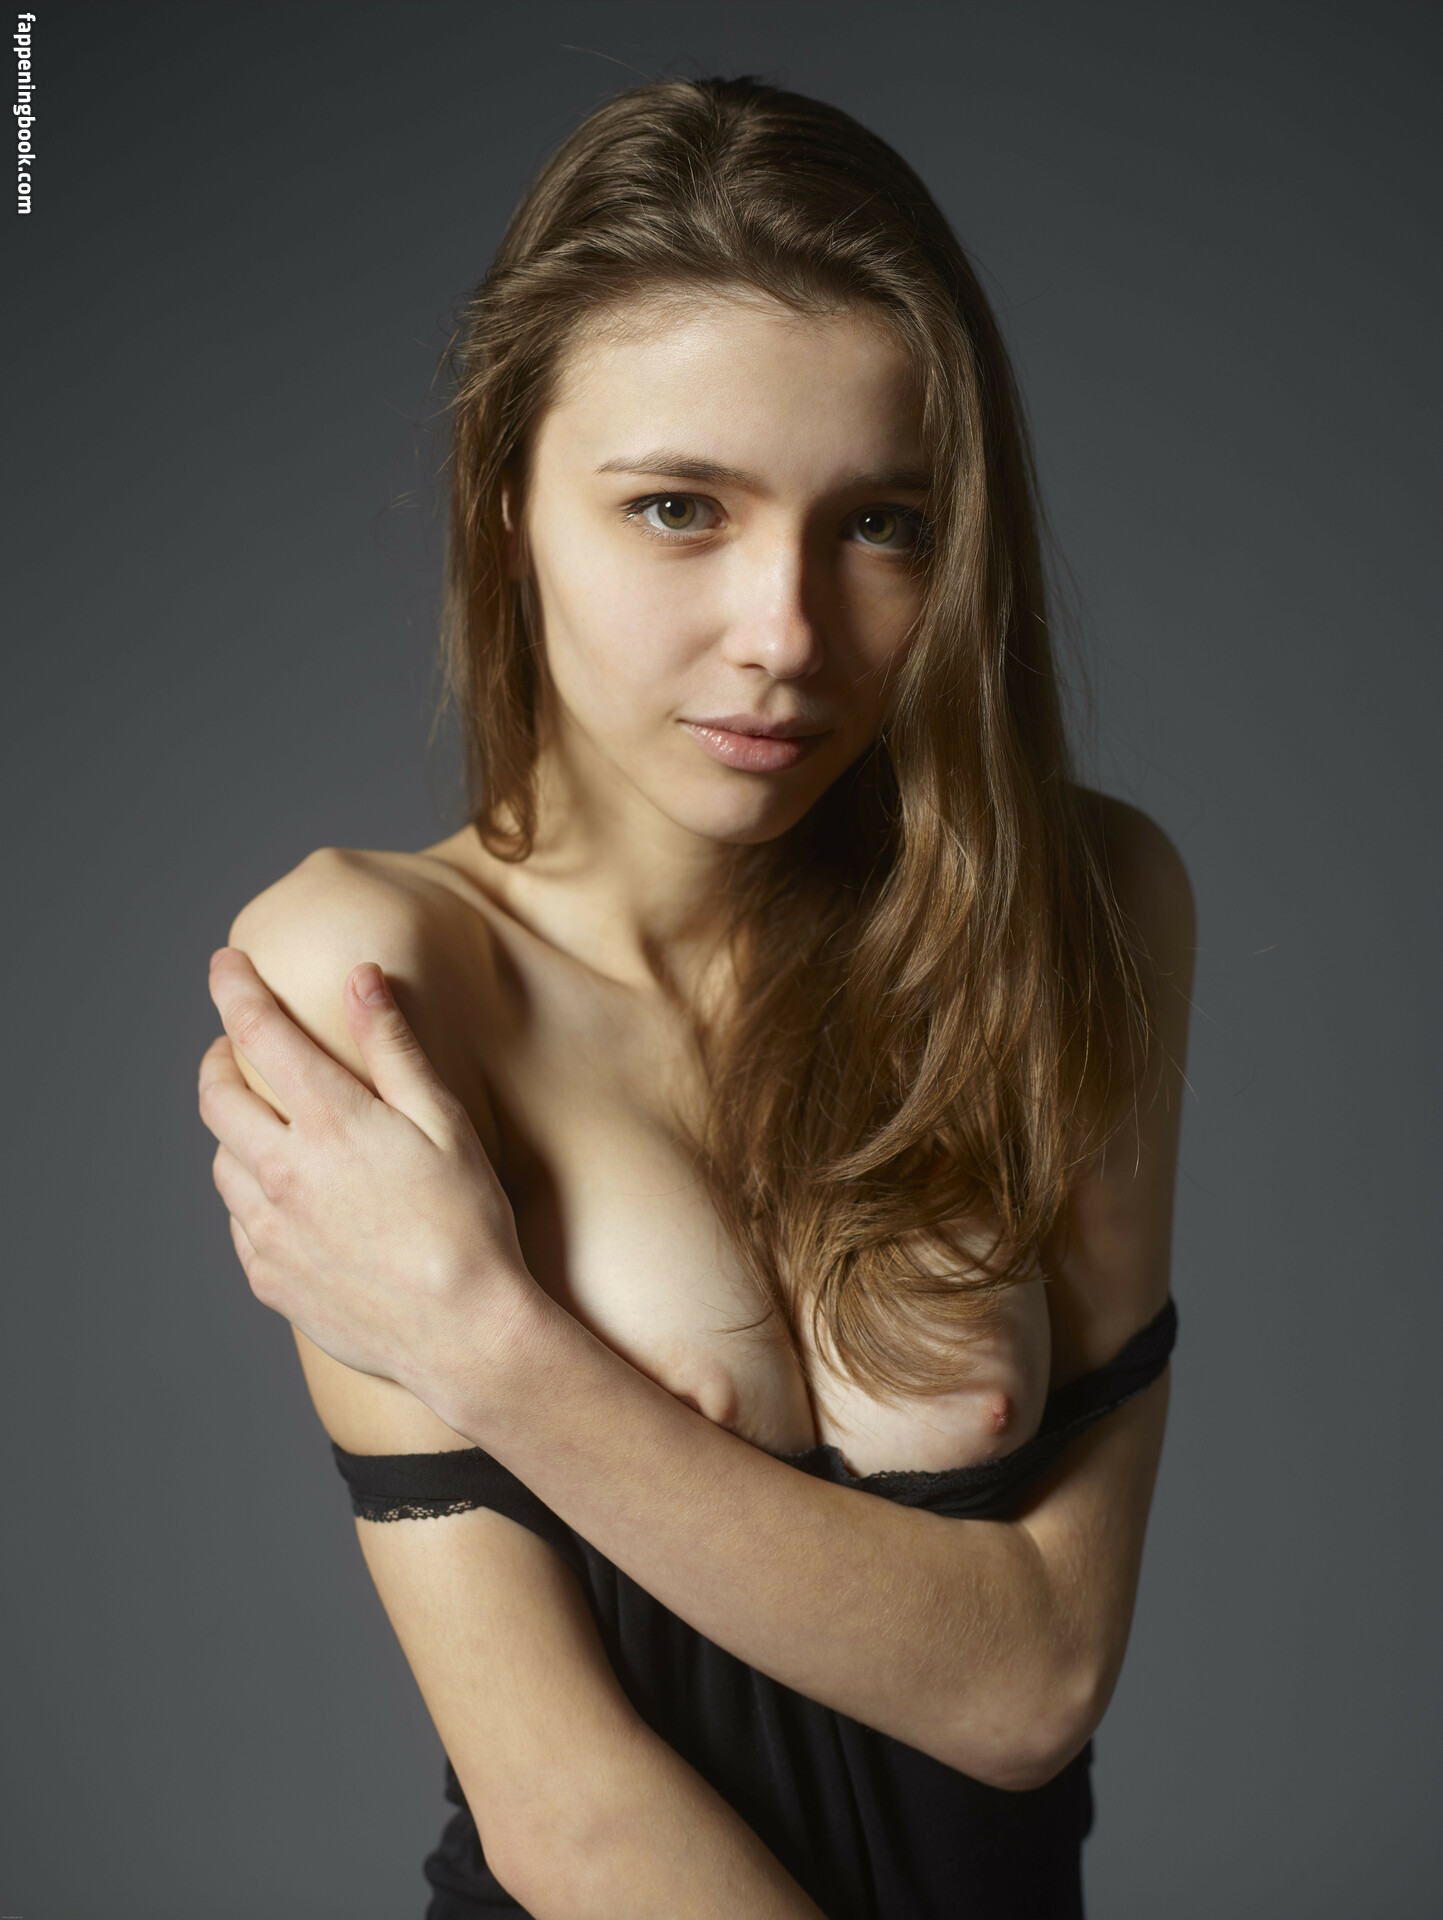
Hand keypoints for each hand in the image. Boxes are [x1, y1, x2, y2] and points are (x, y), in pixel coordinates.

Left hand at [198, 947, 535, 1402]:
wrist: (462, 1332)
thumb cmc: (467, 1222)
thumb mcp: (443, 1120)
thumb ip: (394, 1046)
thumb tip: (361, 977)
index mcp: (330, 1123)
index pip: (259, 1034)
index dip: (235, 989)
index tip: (224, 964)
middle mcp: (284, 1172)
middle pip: (217, 1097)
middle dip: (220, 1058)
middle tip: (239, 1048)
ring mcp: (270, 1230)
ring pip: (221, 1161)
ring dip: (234, 1130)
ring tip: (268, 1125)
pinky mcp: (270, 1278)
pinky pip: (240, 1222)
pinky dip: (250, 1194)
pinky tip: (286, 1197)